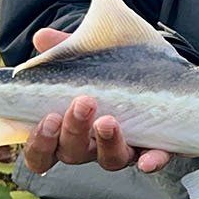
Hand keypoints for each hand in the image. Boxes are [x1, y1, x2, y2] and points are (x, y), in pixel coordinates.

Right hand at [20, 27, 174, 175]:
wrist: (157, 77)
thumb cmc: (109, 74)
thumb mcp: (85, 59)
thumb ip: (62, 50)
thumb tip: (42, 37)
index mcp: (67, 130)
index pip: (42, 152)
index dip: (40, 144)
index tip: (48, 118)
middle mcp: (92, 146)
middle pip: (73, 153)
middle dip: (74, 131)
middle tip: (82, 104)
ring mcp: (123, 149)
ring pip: (110, 160)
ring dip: (106, 143)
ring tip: (108, 121)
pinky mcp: (155, 147)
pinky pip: (154, 160)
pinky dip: (151, 161)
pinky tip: (147, 161)